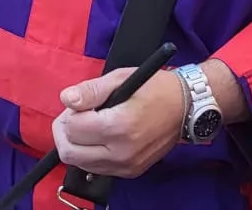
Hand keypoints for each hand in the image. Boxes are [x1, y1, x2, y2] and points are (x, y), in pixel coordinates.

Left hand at [52, 67, 183, 179]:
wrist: (186, 107)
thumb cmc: (154, 88)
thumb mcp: (121, 79)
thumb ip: (91, 91)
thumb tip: (66, 99)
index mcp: (119, 125)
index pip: (73, 129)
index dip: (69, 113)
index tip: (78, 103)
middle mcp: (122, 151)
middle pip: (71, 153)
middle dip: (65, 132)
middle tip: (75, 116)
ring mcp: (127, 165)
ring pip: (80, 164)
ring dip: (76, 145)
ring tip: (88, 125)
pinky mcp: (131, 172)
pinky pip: (97, 169)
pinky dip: (90, 155)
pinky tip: (100, 137)